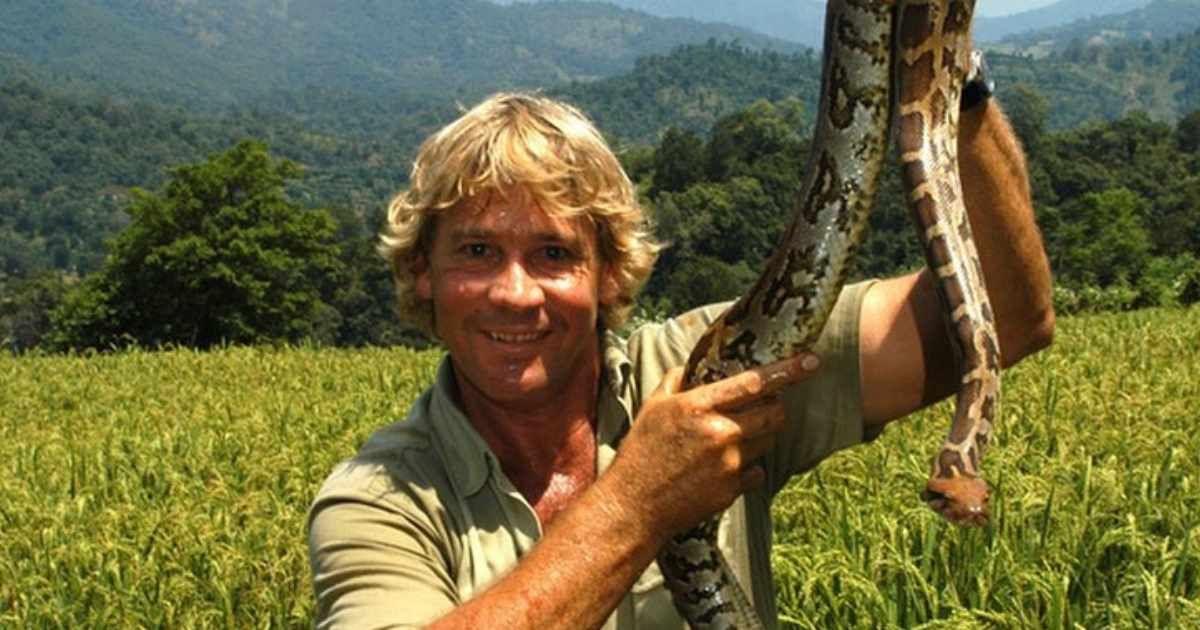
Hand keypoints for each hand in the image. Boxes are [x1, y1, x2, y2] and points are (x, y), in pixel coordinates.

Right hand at [605, 354, 820, 538]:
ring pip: (767, 441)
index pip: (754, 382)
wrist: (635, 506)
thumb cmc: (640, 453)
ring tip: (732, 440)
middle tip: (766, 407)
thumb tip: (692, 366)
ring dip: (760, 436)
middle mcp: (719, 432)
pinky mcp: (733, 489)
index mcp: (698, 406)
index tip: (812, 361)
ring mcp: (729, 463)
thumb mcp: (652, 408)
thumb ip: (675, 381)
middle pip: (773, 413)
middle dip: (776, 407)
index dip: (787, 370)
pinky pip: (756, 472)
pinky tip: (723, 468)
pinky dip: (748, 468)